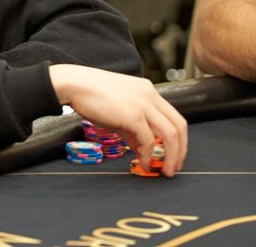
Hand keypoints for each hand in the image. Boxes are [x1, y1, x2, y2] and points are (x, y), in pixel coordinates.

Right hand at [49, 65, 186, 176]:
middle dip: (180, 151)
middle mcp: (151, 96)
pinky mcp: (133, 115)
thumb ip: (133, 130)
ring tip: (164, 170)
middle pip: (179, 126)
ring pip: (170, 134)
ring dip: (170, 156)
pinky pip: (148, 140)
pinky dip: (149, 155)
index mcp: (149, 92)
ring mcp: (143, 105)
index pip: (174, 117)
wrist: (75, 85)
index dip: (179, 139)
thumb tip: (143, 150)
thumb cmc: (92, 96)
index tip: (174, 155)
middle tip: (174, 167)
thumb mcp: (118, 111)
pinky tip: (143, 163)